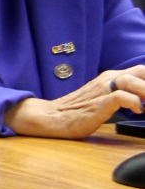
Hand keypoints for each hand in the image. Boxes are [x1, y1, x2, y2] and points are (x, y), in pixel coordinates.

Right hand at [4, 67, 144, 138]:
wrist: (52, 117)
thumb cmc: (78, 111)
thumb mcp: (102, 97)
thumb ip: (120, 95)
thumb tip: (141, 101)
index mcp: (109, 78)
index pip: (140, 71)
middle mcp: (107, 80)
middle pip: (140, 71)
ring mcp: (102, 90)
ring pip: (132, 81)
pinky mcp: (98, 104)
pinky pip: (121, 97)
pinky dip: (134, 102)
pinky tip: (136, 111)